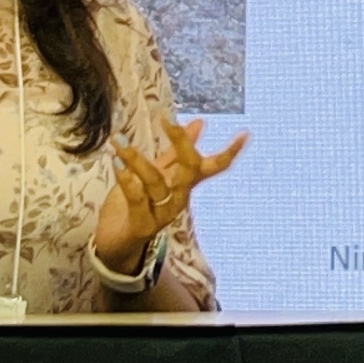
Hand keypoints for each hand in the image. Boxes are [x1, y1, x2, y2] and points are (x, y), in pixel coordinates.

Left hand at [92, 115, 247, 269]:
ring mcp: (162, 214)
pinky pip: (137, 199)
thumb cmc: (138, 204)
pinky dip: (127, 180)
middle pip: (190, 170)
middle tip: (168, 119)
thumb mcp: (157, 174)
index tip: (245, 134)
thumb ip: (176, 152)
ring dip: (137, 159)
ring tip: (119, 141)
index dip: (230, 152)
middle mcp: (178, 198)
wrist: (118, 243)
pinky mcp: (142, 226)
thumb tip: (200, 122)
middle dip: (182, 143)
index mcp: (185, 184)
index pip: (214, 167)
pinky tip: (117, 164)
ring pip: (157, 182)